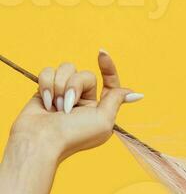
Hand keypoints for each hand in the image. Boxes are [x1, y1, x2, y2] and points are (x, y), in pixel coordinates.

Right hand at [8, 50, 142, 164]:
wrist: (41, 140)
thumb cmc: (74, 134)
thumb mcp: (104, 120)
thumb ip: (117, 101)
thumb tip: (135, 94)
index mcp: (100, 110)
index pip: (109, 84)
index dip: (108, 68)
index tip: (101, 53)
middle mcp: (84, 102)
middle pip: (85, 74)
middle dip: (75, 85)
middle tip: (68, 106)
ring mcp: (64, 95)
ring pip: (66, 69)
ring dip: (60, 86)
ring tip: (55, 107)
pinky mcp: (47, 90)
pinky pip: (48, 72)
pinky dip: (46, 85)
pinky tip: (45, 103)